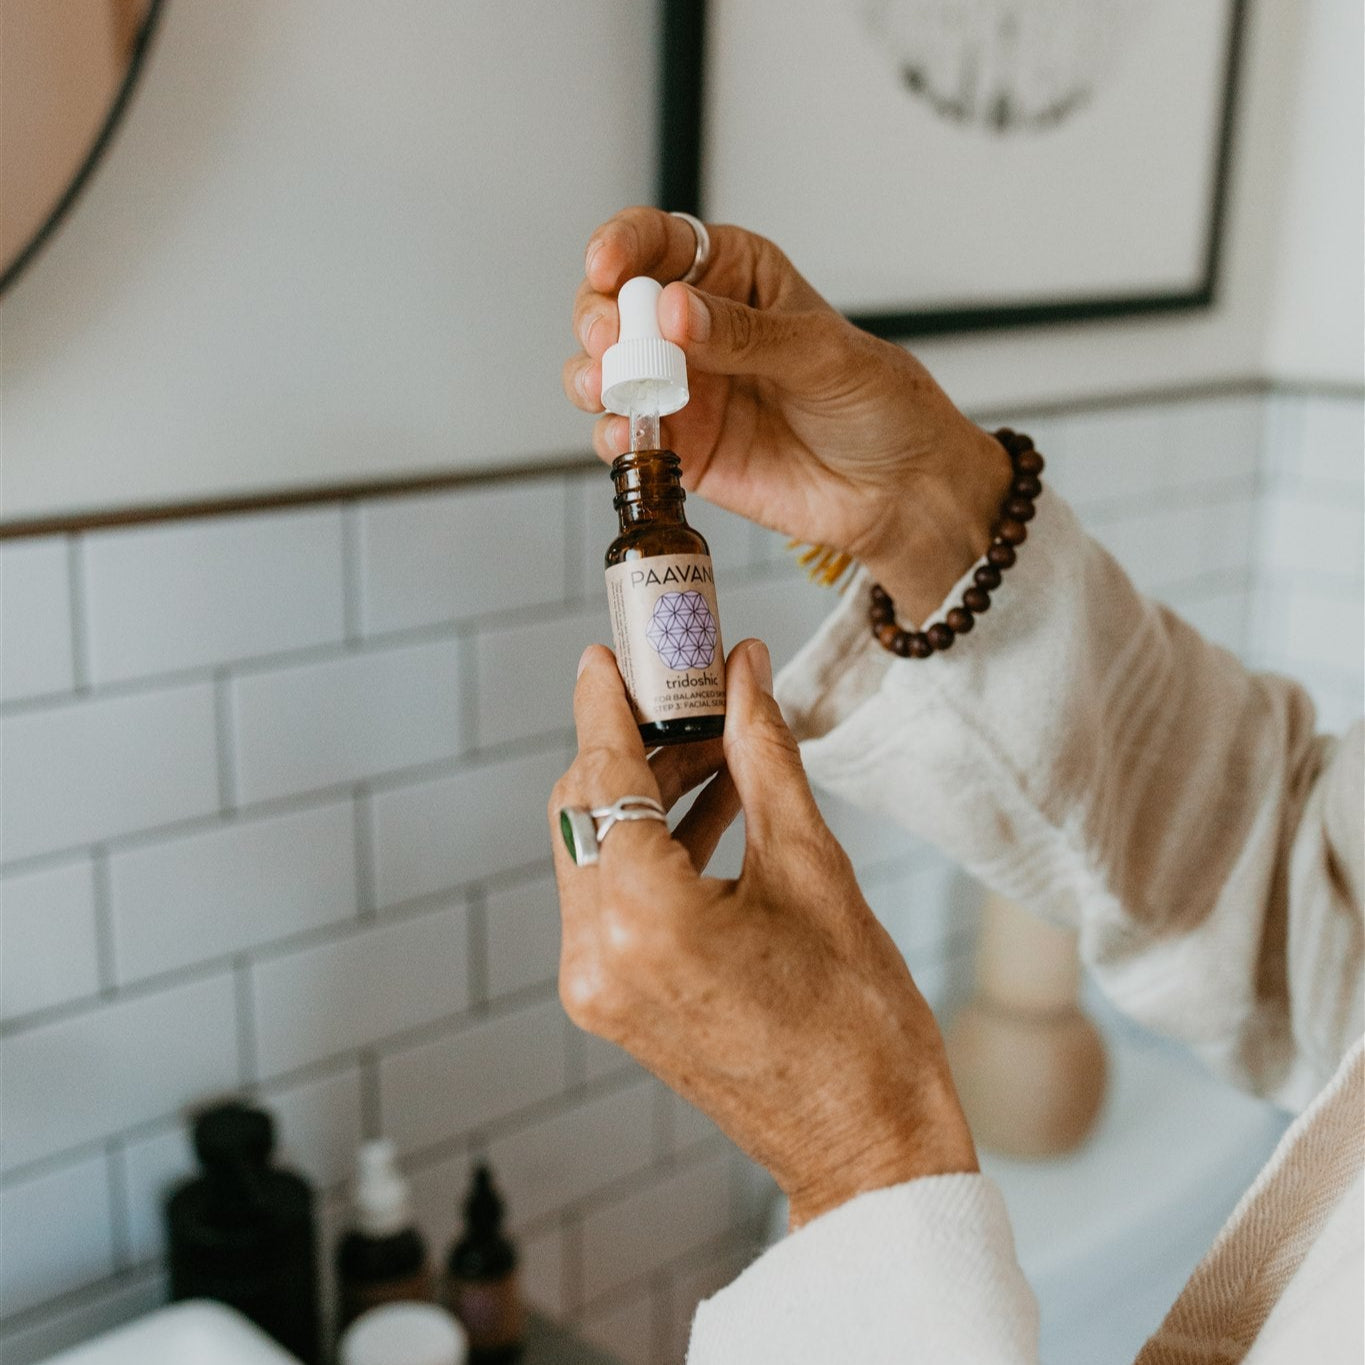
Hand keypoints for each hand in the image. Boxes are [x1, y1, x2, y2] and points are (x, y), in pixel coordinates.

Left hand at [548, 639, 977, 1227]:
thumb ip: (762, 756)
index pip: (601, 777)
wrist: (865, 1144)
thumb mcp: (813, 869)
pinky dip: (648, 850)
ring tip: (712, 745)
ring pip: (594, 852)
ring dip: (643, 795)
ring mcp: (597, 986)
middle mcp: (597, 955)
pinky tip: (707, 807)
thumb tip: (743, 673)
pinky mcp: (611, 1001)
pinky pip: (610, 897)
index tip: (605, 655)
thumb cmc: (859, 1023)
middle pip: (585, 811)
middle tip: (685, 694)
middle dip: (631, 744)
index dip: (602, 704)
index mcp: (644, 919)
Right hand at [563, 207, 1010, 621]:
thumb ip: (747, 335)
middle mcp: (698, 328)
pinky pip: (626, 437)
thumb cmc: (878, 406)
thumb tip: (674, 312)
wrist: (897, 491)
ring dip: (593, 375)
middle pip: (616, 304)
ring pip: (608, 370)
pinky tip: (625, 434)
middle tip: (611, 340)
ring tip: (611, 386)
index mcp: (736, 276)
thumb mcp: (821, 354)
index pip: (660, 241)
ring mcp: (685, 390)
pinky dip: (613, 434)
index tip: (608, 267)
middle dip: (600, 316)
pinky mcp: (681, 448)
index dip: (622, 245)